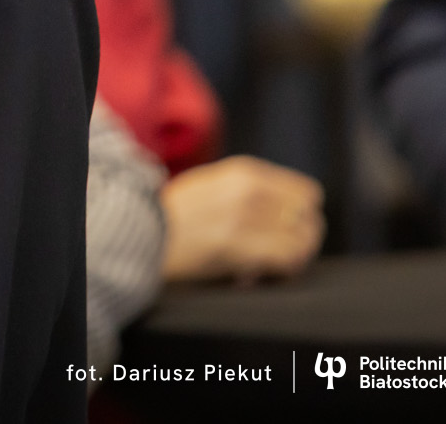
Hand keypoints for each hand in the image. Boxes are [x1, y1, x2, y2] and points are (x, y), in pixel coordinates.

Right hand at [160, 155, 323, 283]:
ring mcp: (242, 218)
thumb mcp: (212, 185)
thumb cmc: (175, 214)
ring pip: (302, 240)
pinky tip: (263, 274)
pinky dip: (282, 270)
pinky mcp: (235, 246)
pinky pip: (285, 259)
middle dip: (301, 238)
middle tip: (284, 253)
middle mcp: (248, 190)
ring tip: (274, 266)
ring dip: (294, 256)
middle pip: (307, 218)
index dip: (303, 216)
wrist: (138, 229)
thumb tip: (291, 212)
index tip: (289, 232)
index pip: (306, 193)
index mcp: (244, 172)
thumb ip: (250, 190)